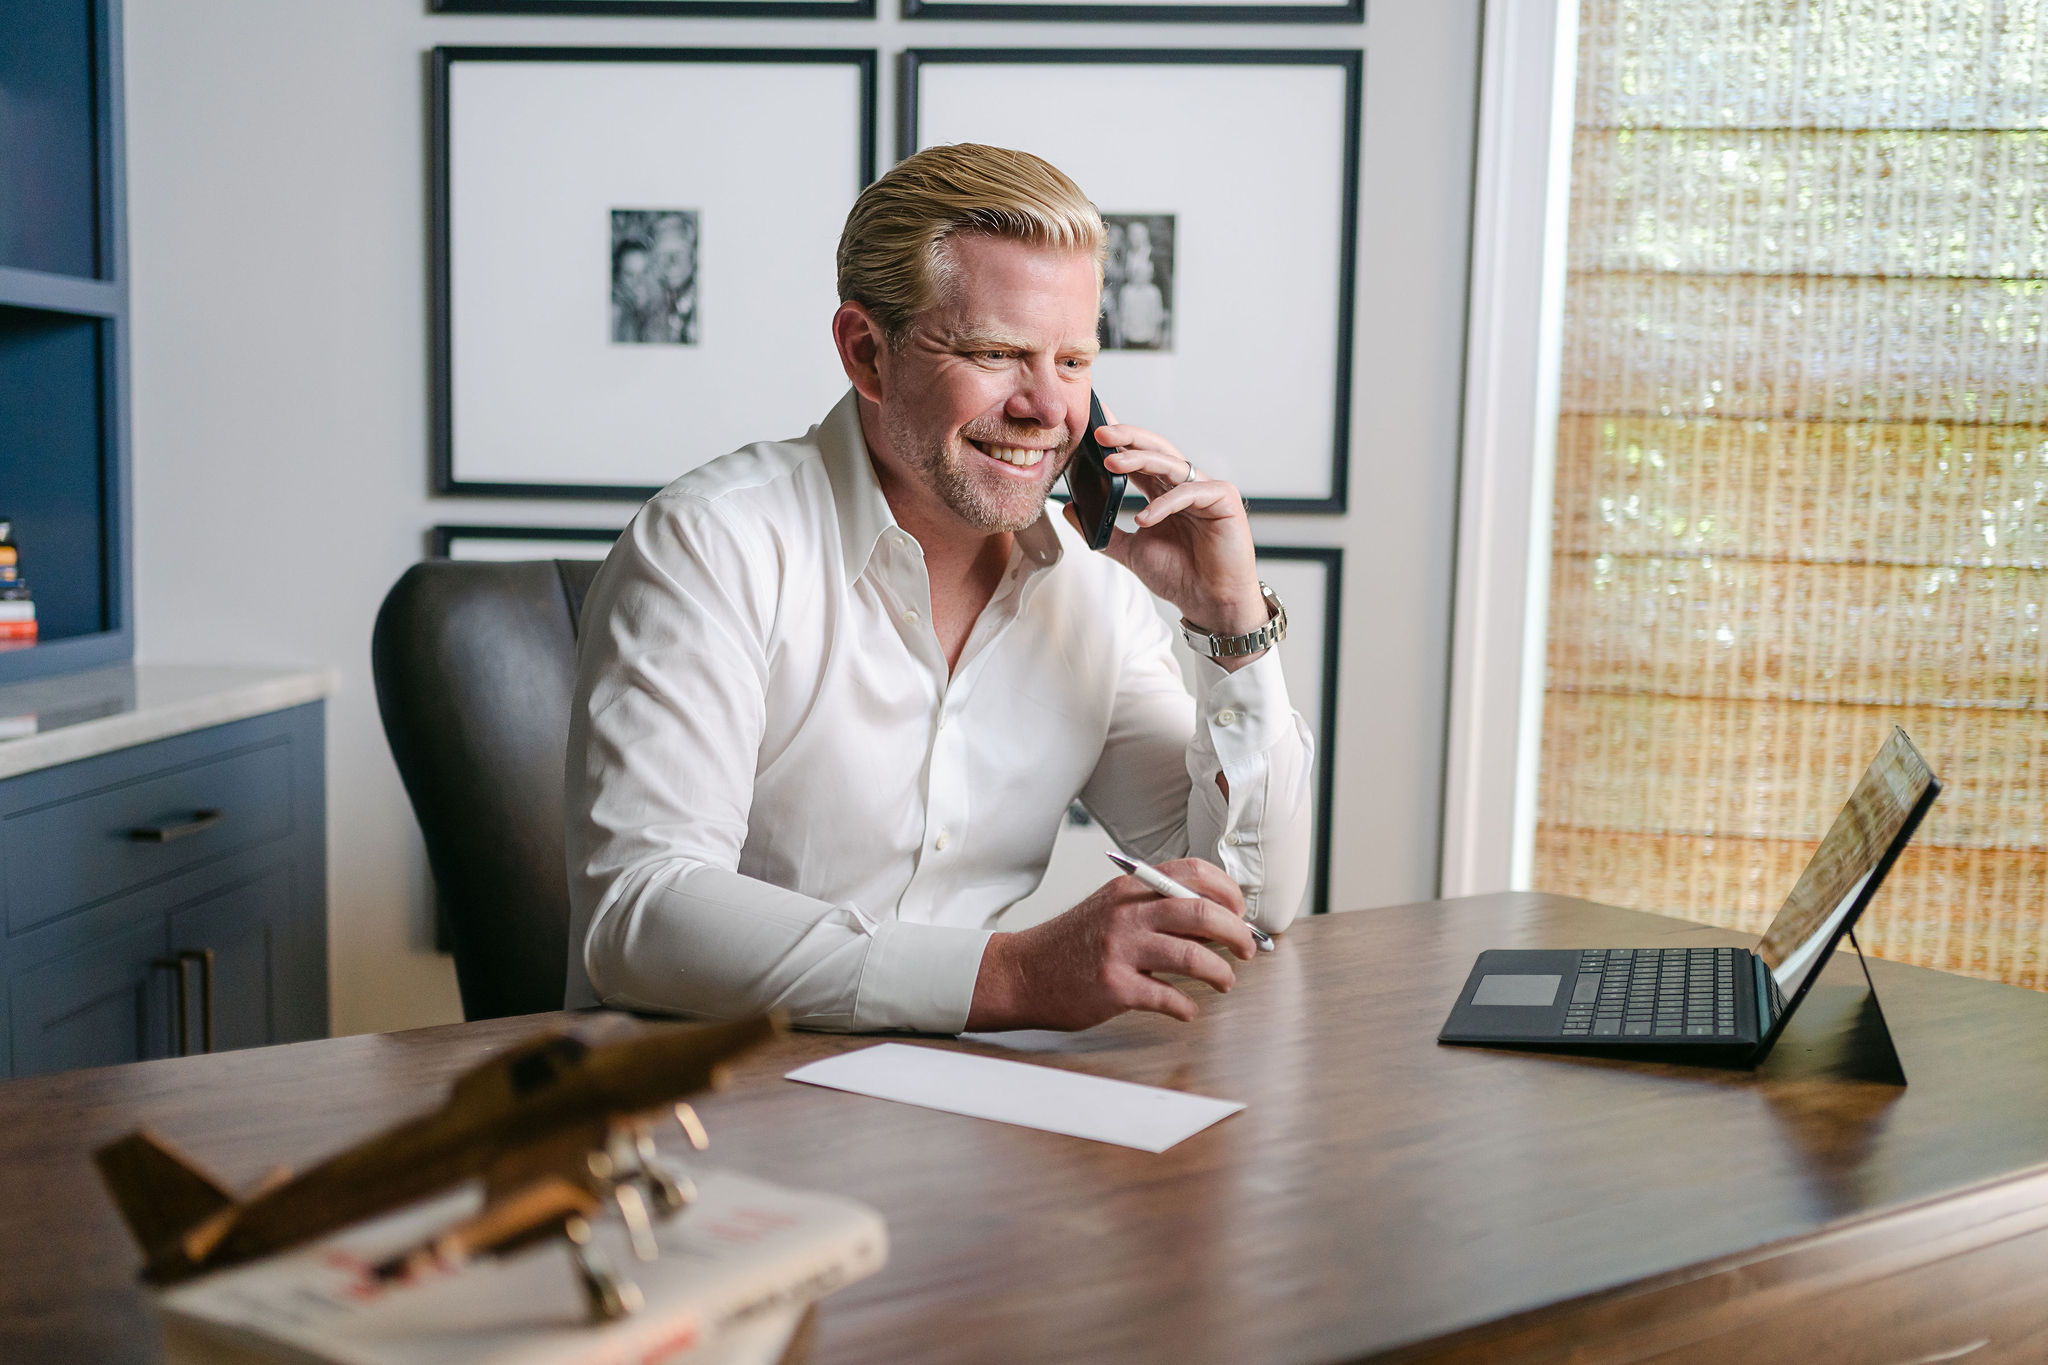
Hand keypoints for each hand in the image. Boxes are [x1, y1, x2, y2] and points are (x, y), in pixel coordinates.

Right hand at [966, 859, 1257, 1031]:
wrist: (1025, 972)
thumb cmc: (1076, 943)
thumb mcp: (1113, 907)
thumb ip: (1156, 905)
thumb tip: (1216, 917)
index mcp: (1131, 887)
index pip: (1195, 873)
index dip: (1228, 893)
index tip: (1240, 914)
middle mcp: (1127, 913)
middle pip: (1201, 912)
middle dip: (1237, 933)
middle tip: (1247, 950)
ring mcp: (1120, 950)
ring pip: (1192, 955)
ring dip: (1220, 972)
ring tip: (1224, 981)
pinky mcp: (1114, 987)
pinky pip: (1168, 997)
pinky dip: (1186, 1006)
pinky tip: (1187, 1009)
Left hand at [1061, 413, 1266, 649]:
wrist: (1210, 604)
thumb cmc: (1180, 576)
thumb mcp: (1130, 551)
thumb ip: (1102, 531)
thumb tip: (1070, 510)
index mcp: (1164, 492)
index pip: (1139, 458)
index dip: (1118, 442)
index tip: (1092, 431)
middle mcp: (1185, 486)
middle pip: (1155, 450)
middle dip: (1127, 438)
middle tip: (1100, 433)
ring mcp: (1206, 490)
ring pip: (1171, 463)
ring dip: (1140, 459)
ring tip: (1112, 462)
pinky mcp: (1224, 500)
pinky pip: (1191, 492)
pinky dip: (1166, 504)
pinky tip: (1145, 518)